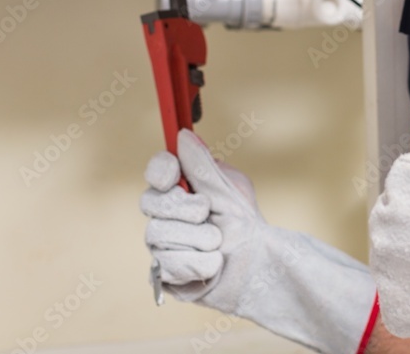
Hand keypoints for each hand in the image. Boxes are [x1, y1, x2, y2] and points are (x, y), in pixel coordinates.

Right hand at [141, 130, 376, 353]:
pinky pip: (166, 265)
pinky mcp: (164, 273)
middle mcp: (165, 213)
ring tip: (219, 243)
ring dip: (198, 239)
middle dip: (185, 208)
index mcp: (182, 187)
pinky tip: (213, 264)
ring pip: (158, 234)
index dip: (160, 171)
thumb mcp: (230, 188)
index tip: (172, 176)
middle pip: (151, 202)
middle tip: (208, 212)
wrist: (258, 263)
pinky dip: (197, 263)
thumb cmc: (245, 222)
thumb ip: (204, 166)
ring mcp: (161, 242)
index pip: (157, 171)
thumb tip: (183, 137)